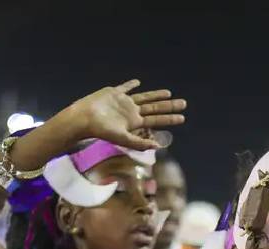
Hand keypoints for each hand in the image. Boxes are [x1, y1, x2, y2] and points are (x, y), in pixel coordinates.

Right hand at [53, 80, 186, 150]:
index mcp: (135, 122)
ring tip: (169, 93)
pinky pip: (125, 87)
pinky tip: (138, 82)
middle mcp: (132, 112)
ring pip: (144, 97)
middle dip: (169, 106)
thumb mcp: (123, 139)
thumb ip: (139, 143)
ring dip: (156, 95)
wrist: (84, 118)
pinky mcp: (114, 93)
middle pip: (155, 108)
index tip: (183, 117)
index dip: (170, 118)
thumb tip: (158, 147)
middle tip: (184, 103)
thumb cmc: (102, 130)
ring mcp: (124, 102)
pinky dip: (131, 85)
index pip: (157, 120)